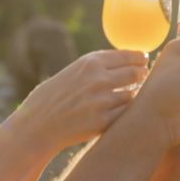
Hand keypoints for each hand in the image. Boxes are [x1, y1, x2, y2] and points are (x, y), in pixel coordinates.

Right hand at [9, 49, 147, 150]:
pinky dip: (126, 111)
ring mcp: (102, 100)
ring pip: (133, 94)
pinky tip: (120, 112)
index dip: (139, 58)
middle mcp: (98, 78)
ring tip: (127, 96)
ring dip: (133, 95)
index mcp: (89, 62)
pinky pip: (126, 113)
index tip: (143, 60)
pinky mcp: (103, 121)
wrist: (36, 126)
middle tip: (142, 77)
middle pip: (135, 73)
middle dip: (141, 74)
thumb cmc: (51, 99)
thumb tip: (123, 63)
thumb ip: (94, 68)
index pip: (127, 55)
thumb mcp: (71, 73)